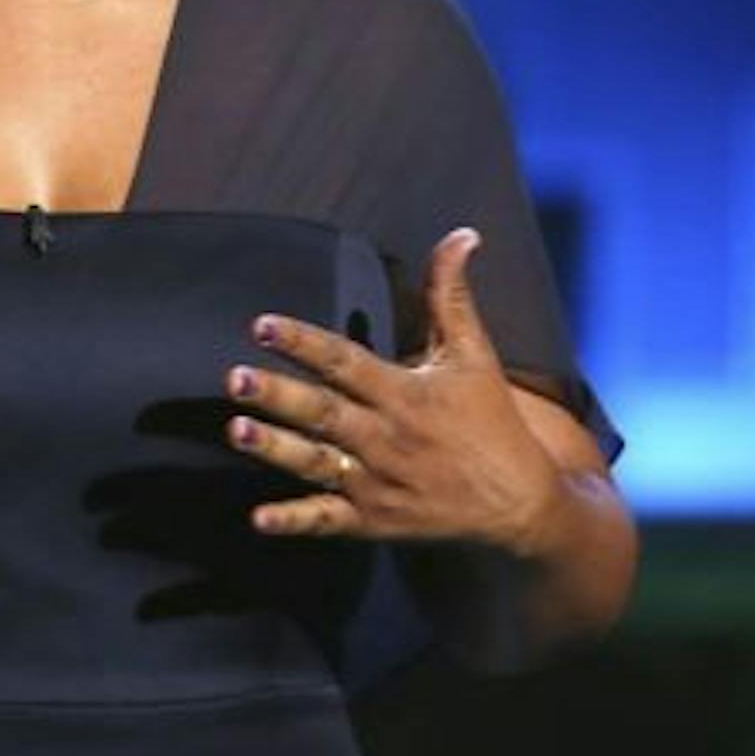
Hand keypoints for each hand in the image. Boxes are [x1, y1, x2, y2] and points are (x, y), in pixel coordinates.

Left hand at [223, 228, 562, 554]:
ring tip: (235, 430)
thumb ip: (451, 294)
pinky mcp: (374, 520)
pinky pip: (328, 520)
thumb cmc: (491, 421)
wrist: (519, 505)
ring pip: (317, 464)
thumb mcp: (474, 354)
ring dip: (275, 449)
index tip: (262, 325)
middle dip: (279, 396)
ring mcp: (378, 482)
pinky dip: (295, 520)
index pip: (346, 361)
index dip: (304, 342)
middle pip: (324, 413)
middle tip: (235, 378)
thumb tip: (461, 234)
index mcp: (405, 393)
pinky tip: (260, 518)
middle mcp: (386, 438)